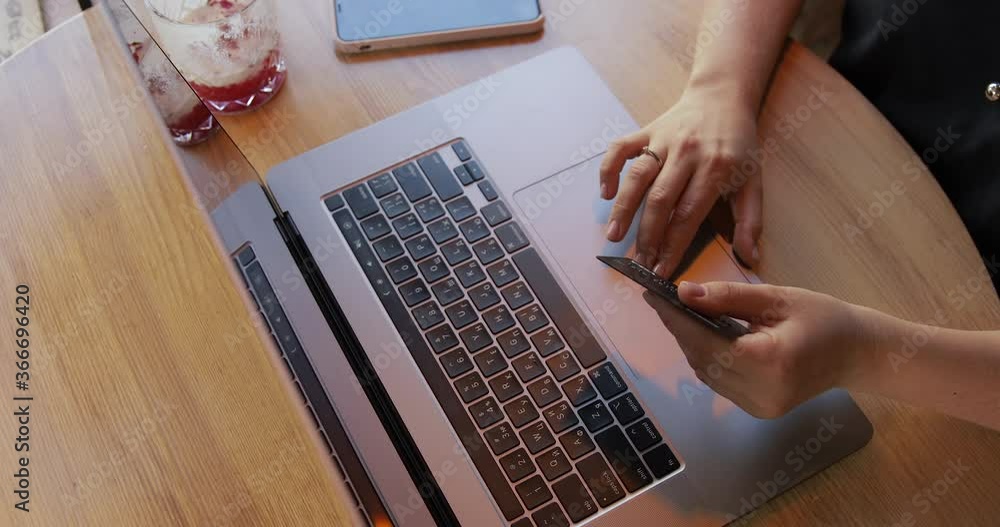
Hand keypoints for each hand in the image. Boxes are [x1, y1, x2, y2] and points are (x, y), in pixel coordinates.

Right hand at [600, 85, 762, 276]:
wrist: (723, 96)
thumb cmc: (739, 145)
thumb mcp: (754, 180)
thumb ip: (751, 220)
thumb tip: (750, 258)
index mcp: (716, 168)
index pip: (689, 214)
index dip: (673, 245)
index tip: (662, 271)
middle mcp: (687, 153)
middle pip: (660, 199)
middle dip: (647, 235)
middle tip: (639, 263)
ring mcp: (664, 139)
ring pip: (637, 176)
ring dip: (623, 208)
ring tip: (613, 235)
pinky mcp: (646, 130)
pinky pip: (620, 148)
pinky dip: (609, 169)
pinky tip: (605, 194)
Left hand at [643, 281, 875, 417]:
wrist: (857, 353)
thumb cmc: (822, 318)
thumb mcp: (776, 298)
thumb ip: (728, 297)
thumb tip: (683, 293)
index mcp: (771, 360)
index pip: (707, 340)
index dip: (675, 318)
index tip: (651, 295)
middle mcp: (763, 391)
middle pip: (702, 358)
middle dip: (678, 328)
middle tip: (659, 300)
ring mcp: (760, 407)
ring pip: (707, 373)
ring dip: (690, 344)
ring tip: (677, 313)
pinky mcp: (759, 411)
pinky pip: (720, 382)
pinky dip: (707, 358)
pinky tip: (702, 336)